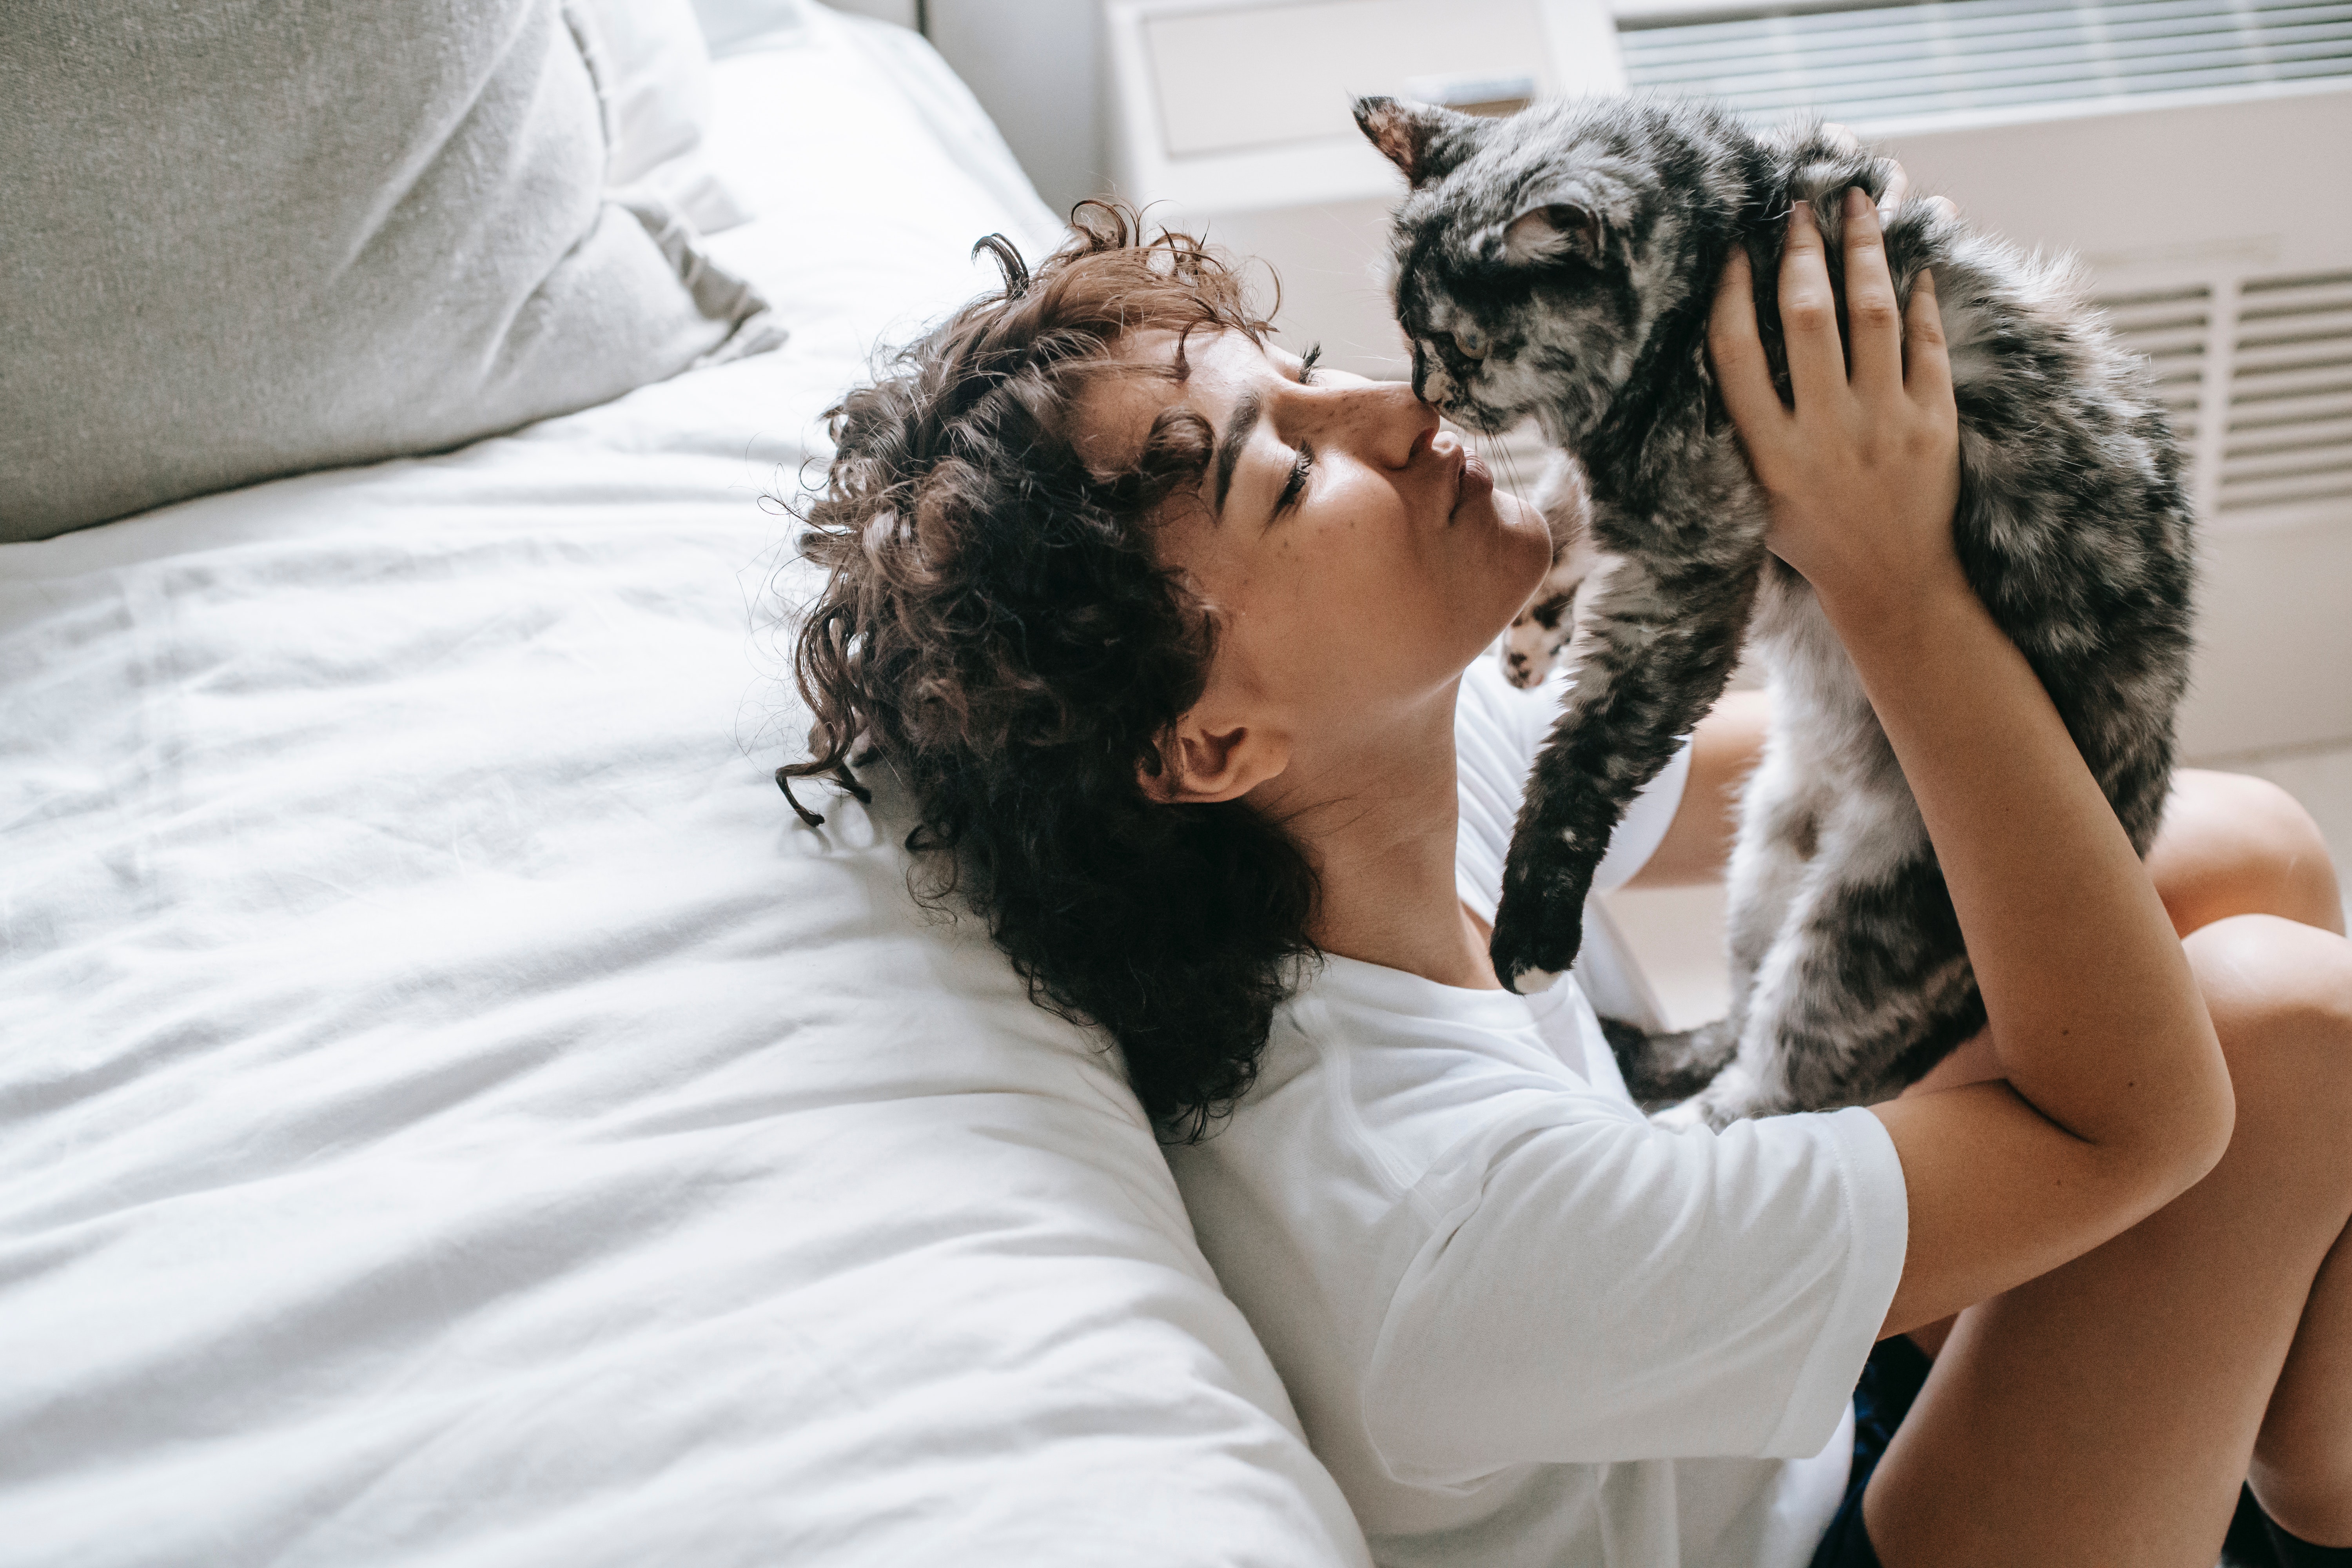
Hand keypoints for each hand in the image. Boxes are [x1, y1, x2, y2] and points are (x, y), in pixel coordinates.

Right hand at [1707, 185, 1962, 626]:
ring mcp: (1885, 425)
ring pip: (1872, 314)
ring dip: (1864, 250)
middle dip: (1801, 251)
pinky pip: (1927, 344)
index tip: (1734, 247)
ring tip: (1860, 205)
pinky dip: (1920, 298)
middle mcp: (1824, 434)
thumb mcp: (1756, 492)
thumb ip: (1745, 427)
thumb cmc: (1813, 535)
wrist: (1891, 584)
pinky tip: (1915, 265)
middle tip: (1800, 207)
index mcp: (1769, 453)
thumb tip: (1732, 339)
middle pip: (1806, 318)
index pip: (1736, 352)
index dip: (1732, 291)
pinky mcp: (1935, 424)